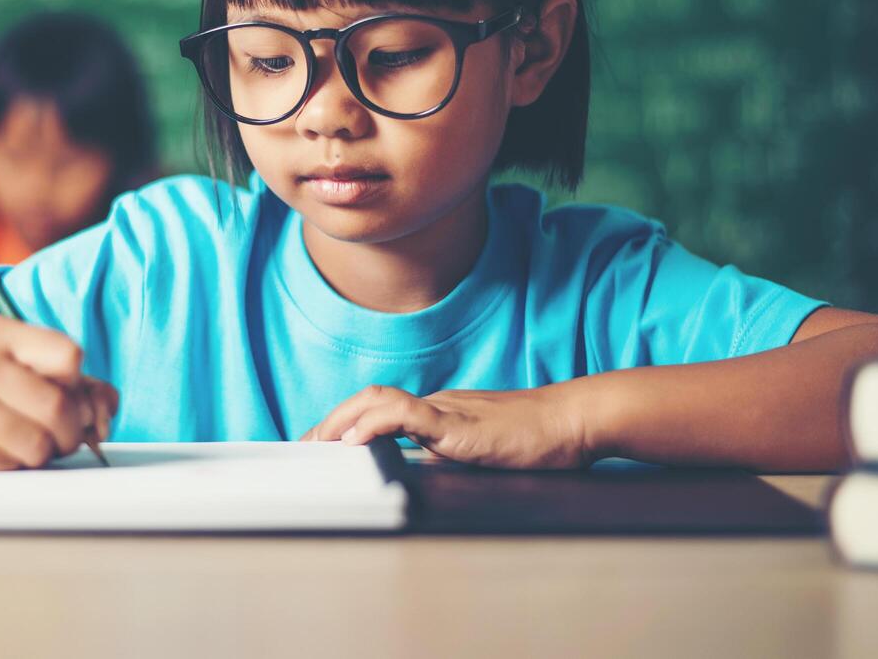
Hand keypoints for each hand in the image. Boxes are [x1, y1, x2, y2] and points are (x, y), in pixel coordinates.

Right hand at [0, 315, 117, 477]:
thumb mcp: (25, 362)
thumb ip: (79, 383)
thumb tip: (104, 416)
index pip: (69, 356)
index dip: (80, 384)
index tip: (68, 392)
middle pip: (58, 407)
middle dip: (73, 431)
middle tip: (63, 434)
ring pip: (37, 446)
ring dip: (46, 452)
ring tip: (31, 441)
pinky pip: (8, 466)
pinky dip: (16, 464)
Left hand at [300, 383, 590, 468]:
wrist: (575, 421)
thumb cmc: (539, 442)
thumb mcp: (481, 455)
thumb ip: (448, 460)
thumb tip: (416, 476)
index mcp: (439, 412)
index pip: (379, 409)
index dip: (344, 423)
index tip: (318, 445)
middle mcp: (436, 405)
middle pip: (368, 400)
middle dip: (330, 421)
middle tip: (303, 446)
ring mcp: (446, 410)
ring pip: (379, 400)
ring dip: (342, 419)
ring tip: (318, 442)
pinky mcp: (458, 424)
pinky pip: (407, 416)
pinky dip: (374, 425)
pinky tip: (354, 440)